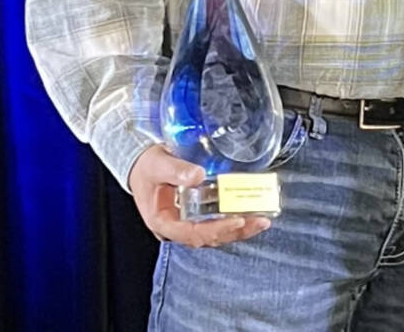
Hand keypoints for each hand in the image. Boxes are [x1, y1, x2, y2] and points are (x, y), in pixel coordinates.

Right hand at [127, 144, 271, 247]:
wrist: (141, 164)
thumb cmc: (146, 166)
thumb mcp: (157, 165)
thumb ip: (176, 169)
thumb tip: (198, 175)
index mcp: (163, 221)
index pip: (192, 233)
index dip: (216, 230)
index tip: (237, 221)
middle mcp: (176, 228)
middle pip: (208, 237)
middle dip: (235, 231)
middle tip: (260, 221)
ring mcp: (186, 223)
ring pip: (214, 233)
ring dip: (238, 229)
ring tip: (262, 220)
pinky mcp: (195, 215)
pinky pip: (215, 222)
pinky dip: (233, 220)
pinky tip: (250, 213)